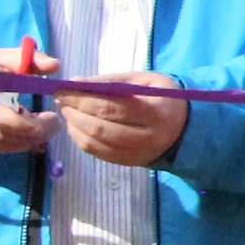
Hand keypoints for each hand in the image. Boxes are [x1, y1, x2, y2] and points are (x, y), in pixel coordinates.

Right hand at [0, 40, 56, 156]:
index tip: (51, 117)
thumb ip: (28, 59)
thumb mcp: (0, 56)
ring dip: (25, 141)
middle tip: (53, 125)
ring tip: (42, 129)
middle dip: (31, 133)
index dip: (25, 121)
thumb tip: (55, 65)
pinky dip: (14, 147)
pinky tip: (29, 138)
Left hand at [55, 71, 190, 167]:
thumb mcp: (143, 81)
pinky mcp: (129, 163)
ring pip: (96, 142)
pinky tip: (76, 125)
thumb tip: (75, 83)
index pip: (112, 106)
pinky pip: (97, 153)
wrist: (184, 128)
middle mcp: (148, 137)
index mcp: (155, 112)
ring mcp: (138, 154)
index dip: (83, 98)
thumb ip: (110, 82)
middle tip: (60, 99)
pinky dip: (80, 138)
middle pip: (101, 126)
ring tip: (67, 110)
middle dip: (75, 111)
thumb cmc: (161, 97)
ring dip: (74, 125)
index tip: (63, 88)